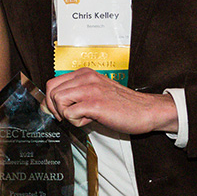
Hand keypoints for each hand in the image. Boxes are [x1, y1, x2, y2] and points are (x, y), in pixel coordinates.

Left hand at [45, 68, 176, 134]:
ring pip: (58, 101)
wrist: (146, 110)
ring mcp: (90, 90)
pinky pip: (70, 113)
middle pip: (51, 91)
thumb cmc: (123, 104)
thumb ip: (77, 93)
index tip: (58, 110)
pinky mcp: (95, 104)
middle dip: (55, 108)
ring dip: (66, 114)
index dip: (50, 100)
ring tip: (83, 116)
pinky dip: (76, 121)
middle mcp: (86, 78)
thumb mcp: (96, 91)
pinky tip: (91, 119)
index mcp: (85, 74)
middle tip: (69, 116)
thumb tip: (53, 103)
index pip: (52, 83)